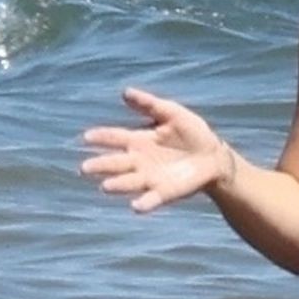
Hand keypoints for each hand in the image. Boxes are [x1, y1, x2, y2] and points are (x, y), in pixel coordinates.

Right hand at [80, 87, 235, 213]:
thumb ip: (149, 104)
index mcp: (138, 140)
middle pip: (115, 163)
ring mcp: (150, 178)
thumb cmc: (192, 133)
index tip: (87, 137)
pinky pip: (151, 199)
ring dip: (117, 185)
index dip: (101, 137)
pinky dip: (144, 203)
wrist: (214, 156)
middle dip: (101, 165)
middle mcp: (139, 161)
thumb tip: (125, 92)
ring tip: (105, 186)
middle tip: (85, 168)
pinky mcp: (164, 192)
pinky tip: (136, 206)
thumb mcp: (172, 113)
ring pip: (128, 182)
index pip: (115, 138)